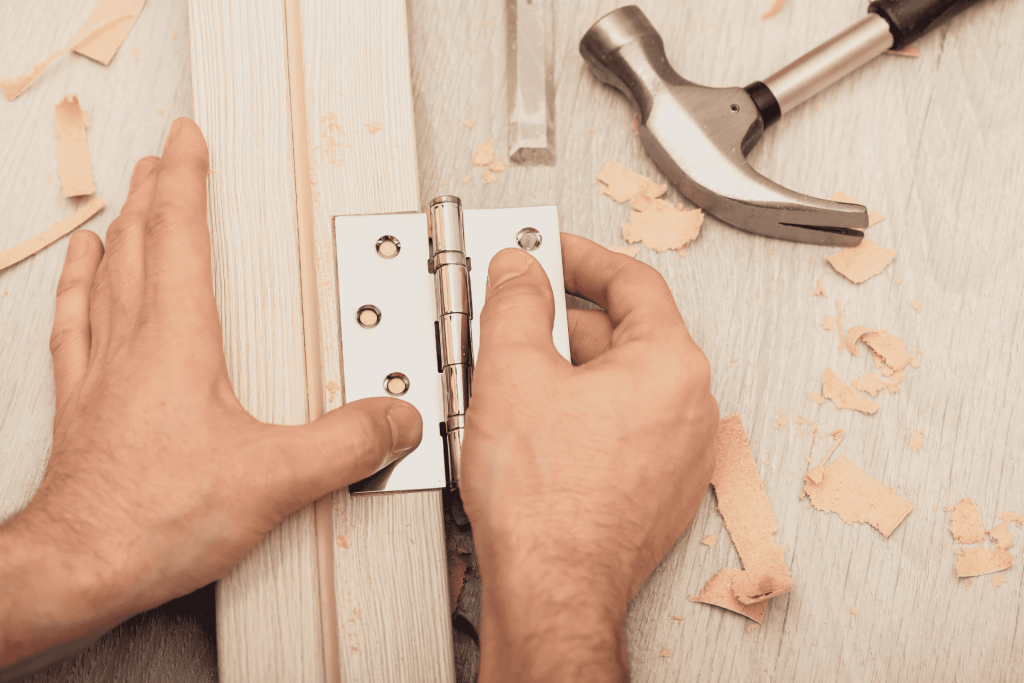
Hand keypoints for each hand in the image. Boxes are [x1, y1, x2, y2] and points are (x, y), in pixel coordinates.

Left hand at [0, 119, 422, 665]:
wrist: (78, 566)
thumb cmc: (153, 519)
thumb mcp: (275, 478)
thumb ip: (345, 444)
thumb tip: (393, 423)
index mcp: (176, 340)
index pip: (177, 235)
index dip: (183, 179)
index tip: (185, 140)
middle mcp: (130, 345)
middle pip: (138, 245)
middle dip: (151, 194)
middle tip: (159, 159)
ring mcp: (99, 373)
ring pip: (102, 279)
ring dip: (115, 233)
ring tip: (118, 207)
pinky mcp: (83, 407)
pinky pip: (73, 326)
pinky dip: (75, 289)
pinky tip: (76, 278)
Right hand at [462, 235, 718, 681]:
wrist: (552, 589)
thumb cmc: (547, 504)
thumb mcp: (512, 371)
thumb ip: (515, 302)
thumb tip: (519, 271)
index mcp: (671, 366)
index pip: (632, 281)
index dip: (581, 258)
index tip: (552, 252)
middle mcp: (689, 408)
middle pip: (624, 334)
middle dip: (564, 322)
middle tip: (517, 318)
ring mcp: (677, 454)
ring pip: (618, 385)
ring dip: (568, 371)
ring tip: (514, 382)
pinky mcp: (656, 490)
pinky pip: (619, 429)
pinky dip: (580, 414)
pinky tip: (535, 429)